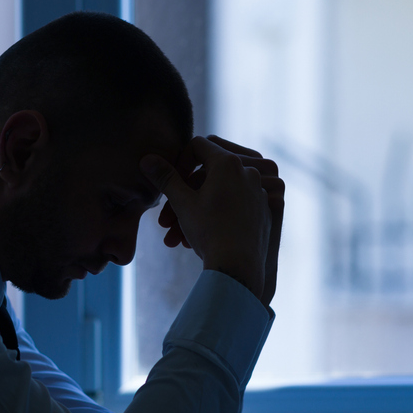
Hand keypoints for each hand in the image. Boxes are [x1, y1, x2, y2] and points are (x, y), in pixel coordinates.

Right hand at [140, 136, 282, 306]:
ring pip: (224, 190)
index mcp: (228, 163)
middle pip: (211, 170)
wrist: (238, 267)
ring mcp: (259, 191)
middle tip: (170, 215)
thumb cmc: (208, 232)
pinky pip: (239, 204)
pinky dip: (222, 213)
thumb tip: (147, 159)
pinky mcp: (264, 210)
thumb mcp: (181, 202)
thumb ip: (165, 177)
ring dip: (201, 206)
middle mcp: (248, 172)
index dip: (180, 161)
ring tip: (182, 233)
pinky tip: (207, 234)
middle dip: (188, 190)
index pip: (198, 145)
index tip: (172, 182)